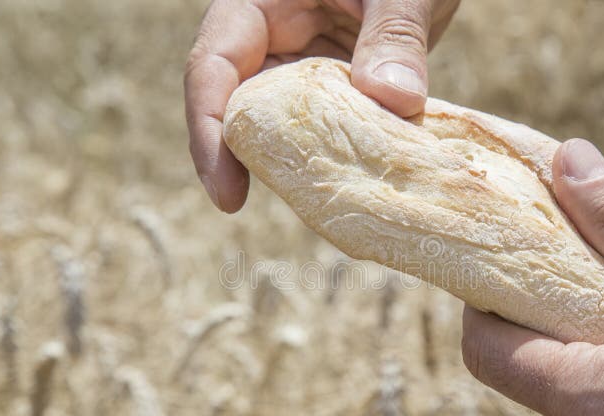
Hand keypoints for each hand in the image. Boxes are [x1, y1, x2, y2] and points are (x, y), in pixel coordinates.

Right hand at [185, 0, 459, 211]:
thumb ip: (395, 34)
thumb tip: (394, 101)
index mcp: (260, 0)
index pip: (213, 64)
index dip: (208, 129)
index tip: (226, 193)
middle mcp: (270, 35)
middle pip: (234, 103)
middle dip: (238, 157)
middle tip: (245, 207)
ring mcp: (300, 62)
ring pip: (276, 122)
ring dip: (289, 162)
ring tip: (309, 203)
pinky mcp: (332, 85)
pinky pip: (319, 126)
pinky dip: (330, 155)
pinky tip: (348, 185)